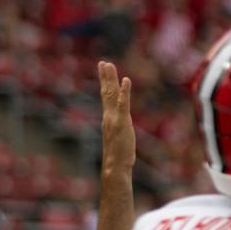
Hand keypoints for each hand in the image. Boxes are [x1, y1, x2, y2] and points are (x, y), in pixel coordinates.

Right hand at [98, 62, 134, 189]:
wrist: (114, 166)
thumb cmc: (118, 157)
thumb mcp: (119, 140)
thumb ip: (118, 132)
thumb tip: (120, 130)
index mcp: (109, 119)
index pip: (106, 98)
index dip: (106, 84)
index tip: (104, 71)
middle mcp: (109, 116)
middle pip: (106, 92)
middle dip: (105, 77)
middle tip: (104, 63)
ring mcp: (114, 118)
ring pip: (111, 94)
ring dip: (111, 79)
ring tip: (109, 65)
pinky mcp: (122, 122)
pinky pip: (123, 104)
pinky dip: (124, 91)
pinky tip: (126, 80)